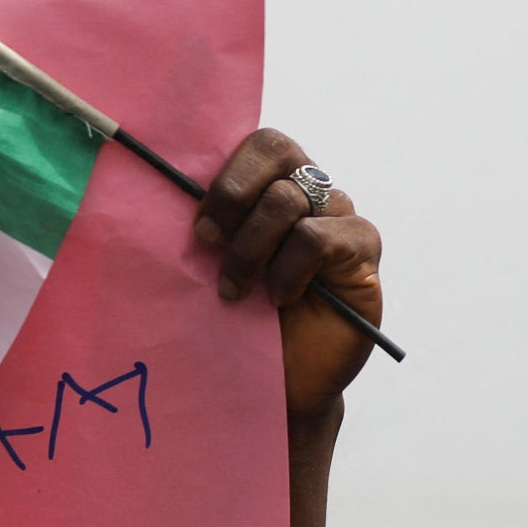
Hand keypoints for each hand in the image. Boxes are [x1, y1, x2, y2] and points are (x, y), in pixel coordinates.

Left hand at [193, 130, 382, 422]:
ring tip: (237, 291)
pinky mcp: (362, 247)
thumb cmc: (241, 323)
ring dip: (251, 247)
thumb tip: (164, 194)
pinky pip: (318, 237)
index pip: (260, 143)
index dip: (226, 175)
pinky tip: (280, 297)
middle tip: (209, 243)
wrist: (282, 383)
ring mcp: (339, 216)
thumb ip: (206, 227)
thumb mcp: (210, 268)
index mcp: (273, 184)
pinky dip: (289, 268)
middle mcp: (310, 190)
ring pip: (288, 198)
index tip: (199, 228)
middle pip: (276, 149)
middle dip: (232, 196)